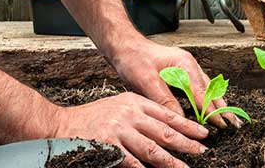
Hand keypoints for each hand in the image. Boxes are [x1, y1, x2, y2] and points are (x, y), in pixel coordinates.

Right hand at [54, 91, 207, 167]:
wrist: (61, 124)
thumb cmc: (94, 117)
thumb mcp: (121, 105)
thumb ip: (142, 114)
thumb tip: (169, 127)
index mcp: (135, 102)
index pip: (168, 114)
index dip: (187, 125)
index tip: (203, 133)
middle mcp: (129, 114)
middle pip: (164, 131)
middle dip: (186, 143)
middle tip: (203, 151)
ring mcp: (119, 131)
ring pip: (152, 148)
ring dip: (171, 161)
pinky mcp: (107, 146)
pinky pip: (131, 162)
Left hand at [112, 36, 242, 128]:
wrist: (125, 46)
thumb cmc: (134, 59)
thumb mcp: (146, 81)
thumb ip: (165, 100)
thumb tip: (180, 118)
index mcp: (184, 64)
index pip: (202, 93)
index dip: (212, 110)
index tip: (222, 124)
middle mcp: (189, 65)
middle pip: (211, 89)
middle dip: (223, 107)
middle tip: (234, 124)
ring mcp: (187, 67)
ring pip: (208, 88)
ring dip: (218, 103)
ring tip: (229, 118)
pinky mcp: (182, 72)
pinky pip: (200, 87)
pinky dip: (208, 98)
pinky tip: (212, 106)